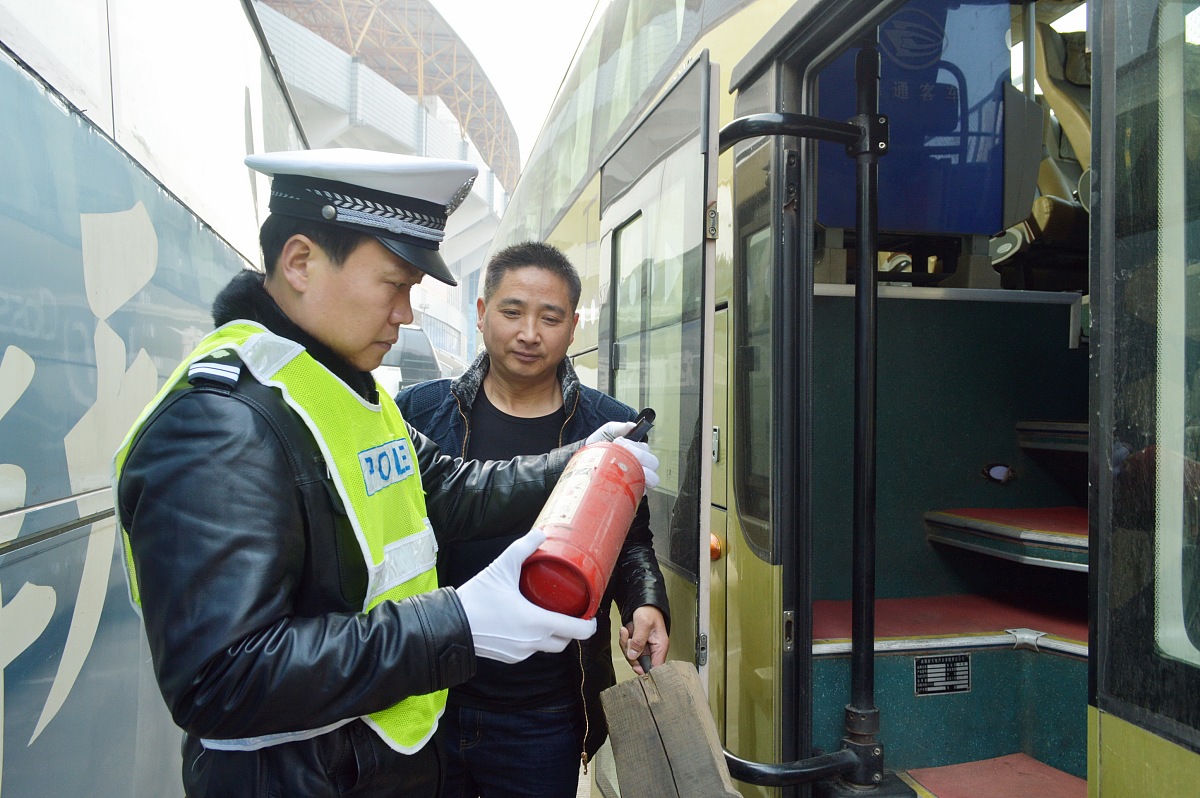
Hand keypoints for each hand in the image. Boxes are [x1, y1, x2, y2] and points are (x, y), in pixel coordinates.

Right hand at [456, 529, 596, 663]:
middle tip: (571, 612)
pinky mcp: (509, 657)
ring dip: (552, 635)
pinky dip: (534, 640)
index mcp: (537, 623)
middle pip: (564, 641)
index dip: (589, 625)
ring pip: (547, 647)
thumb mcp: (502, 567)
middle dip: (571, 630)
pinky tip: (526, 624)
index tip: (592, 616)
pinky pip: (529, 650)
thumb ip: (523, 548)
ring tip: (548, 615)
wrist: (450, 625)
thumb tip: (540, 533)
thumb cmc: (477, 599)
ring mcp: (520, 653)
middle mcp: (533, 642)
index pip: (576, 631)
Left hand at [584, 422, 659, 491]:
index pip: (648, 450)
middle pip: (654, 463)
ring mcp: (638, 478)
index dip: (638, 447)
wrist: (585, 460)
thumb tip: (632, 426)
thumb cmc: (599, 446)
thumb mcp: (608, 431)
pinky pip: (641, 491)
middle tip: (623, 453)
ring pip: (653, 478)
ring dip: (642, 472)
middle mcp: (641, 465)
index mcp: (638, 451)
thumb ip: (619, 427)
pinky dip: (636, 487)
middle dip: (641, 457)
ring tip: (624, 468)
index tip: (622, 443)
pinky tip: (622, 481)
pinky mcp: (632, 490)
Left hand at [619, 605, 669, 674]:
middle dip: (630, 653)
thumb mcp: (643, 624)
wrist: (644, 604)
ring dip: (625, 644)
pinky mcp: (638, 646)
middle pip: (640, 665)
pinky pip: (628, 650)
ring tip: (627, 631)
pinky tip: (626, 631)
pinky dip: (624, 641)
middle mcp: (654, 650)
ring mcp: (645, 649)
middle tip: (628, 639)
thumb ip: (639, 640)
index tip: (635, 662)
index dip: (644, 670)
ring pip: (632, 657)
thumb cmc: (649, 611)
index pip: (655, 668)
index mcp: (661, 647)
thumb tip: (634, 655)